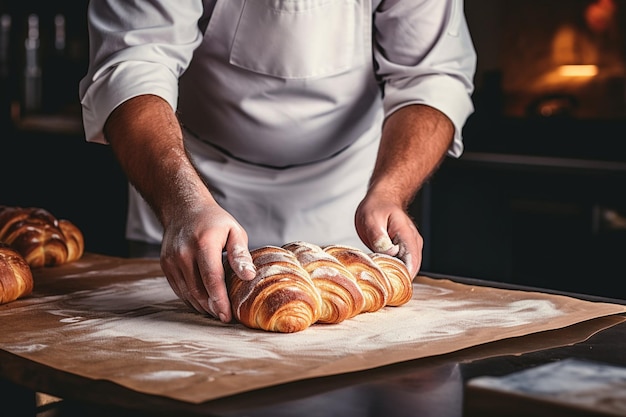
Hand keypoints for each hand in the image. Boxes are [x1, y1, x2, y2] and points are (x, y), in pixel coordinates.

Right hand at [159, 200, 255, 321]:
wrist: (183, 208)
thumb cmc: (214, 221)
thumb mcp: (234, 231)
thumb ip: (241, 255)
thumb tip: (249, 276)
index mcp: (204, 243)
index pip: (212, 278)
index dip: (220, 300)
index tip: (228, 316)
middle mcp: (184, 253)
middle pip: (198, 290)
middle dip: (213, 308)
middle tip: (226, 317)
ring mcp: (172, 260)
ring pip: (188, 293)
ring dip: (203, 306)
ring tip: (217, 312)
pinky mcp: (166, 265)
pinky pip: (179, 289)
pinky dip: (192, 299)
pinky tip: (204, 302)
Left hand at [355, 191, 422, 277]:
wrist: (382, 200)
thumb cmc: (377, 207)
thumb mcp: (371, 219)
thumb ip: (379, 236)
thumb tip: (389, 252)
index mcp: (406, 235)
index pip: (412, 263)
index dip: (402, 278)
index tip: (388, 285)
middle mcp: (413, 243)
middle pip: (411, 270)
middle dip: (397, 280)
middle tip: (379, 284)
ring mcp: (410, 248)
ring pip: (407, 269)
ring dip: (394, 276)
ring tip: (378, 277)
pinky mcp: (404, 251)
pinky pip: (401, 265)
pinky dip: (392, 271)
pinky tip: (381, 271)